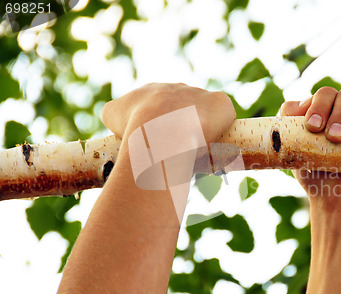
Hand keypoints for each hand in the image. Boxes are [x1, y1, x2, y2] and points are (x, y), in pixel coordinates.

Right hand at [101, 83, 235, 143]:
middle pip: (184, 111)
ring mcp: (202, 96)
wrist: (160, 132)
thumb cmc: (134, 127)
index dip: (160, 127)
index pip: (159, 108)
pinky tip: (214, 146)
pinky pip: (224, 117)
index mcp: (154, 90)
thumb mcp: (112, 116)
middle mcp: (179, 88)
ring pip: (206, 115)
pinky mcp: (222, 105)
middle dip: (182, 130)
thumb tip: (121, 125)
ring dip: (202, 132)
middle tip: (177, 151)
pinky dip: (221, 131)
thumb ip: (117, 114)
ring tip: (195, 153)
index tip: (159, 144)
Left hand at [280, 87, 340, 216]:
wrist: (340, 204)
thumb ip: (288, 124)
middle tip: (335, 137)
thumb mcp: (295, 150)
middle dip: (340, 113)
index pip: (326, 94)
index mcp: (329, 110)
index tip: (313, 127)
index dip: (319, 106)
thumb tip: (295, 104)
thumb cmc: (317, 175)